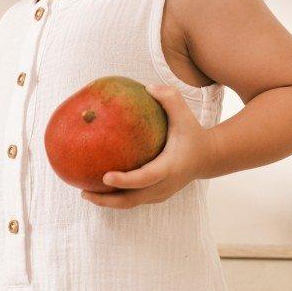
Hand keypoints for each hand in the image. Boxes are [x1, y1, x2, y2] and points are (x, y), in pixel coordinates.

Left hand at [81, 84, 214, 208]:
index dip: (125, 180)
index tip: (105, 177)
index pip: (145, 178)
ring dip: (107, 201)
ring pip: (130, 203)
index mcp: (169, 167)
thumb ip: (169, 98)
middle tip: (84, 192)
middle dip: (107, 200)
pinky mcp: (156, 196)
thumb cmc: (192, 133)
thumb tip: (147, 87)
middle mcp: (164, 185)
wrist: (208, 157)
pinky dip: (116, 197)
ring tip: (85, 192)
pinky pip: (133, 200)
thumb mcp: (184, 114)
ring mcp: (160, 194)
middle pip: (132, 200)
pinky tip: (97, 189)